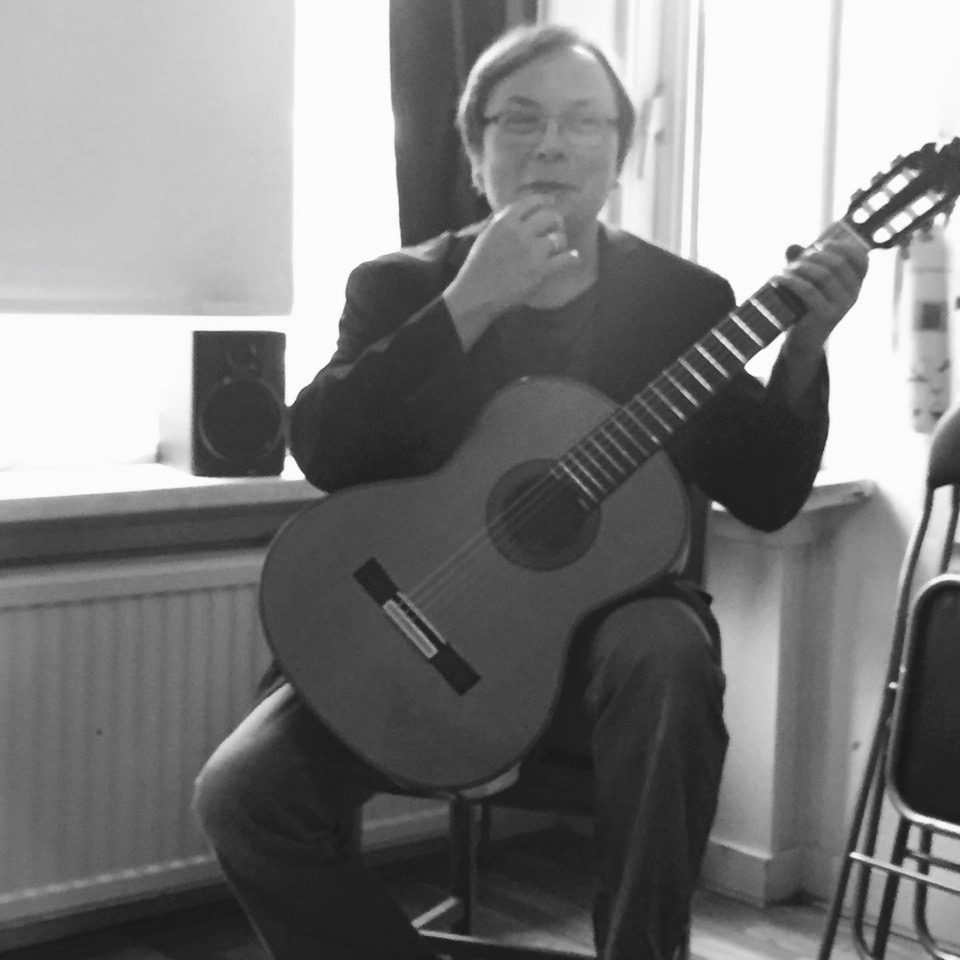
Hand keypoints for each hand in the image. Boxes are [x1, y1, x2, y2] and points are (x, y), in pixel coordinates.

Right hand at [443, 195, 580, 347]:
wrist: (477, 294)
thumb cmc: (478, 267)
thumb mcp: (487, 236)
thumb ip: (504, 223)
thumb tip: (521, 214)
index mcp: (504, 221)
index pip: (531, 202)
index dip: (544, 201)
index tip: (551, 203)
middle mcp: (520, 232)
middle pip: (550, 216)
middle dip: (555, 222)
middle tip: (555, 229)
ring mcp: (532, 251)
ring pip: (558, 237)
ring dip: (559, 242)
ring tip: (558, 249)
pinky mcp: (541, 270)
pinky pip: (566, 258)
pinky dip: (572, 258)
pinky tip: (573, 258)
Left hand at [777, 230, 869, 354]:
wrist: (803, 342)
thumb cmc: (806, 308)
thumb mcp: (809, 283)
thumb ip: (803, 263)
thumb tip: (791, 246)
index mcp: (855, 285)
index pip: (861, 259)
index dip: (843, 246)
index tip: (822, 244)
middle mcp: (853, 295)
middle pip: (837, 263)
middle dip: (814, 256)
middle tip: (796, 259)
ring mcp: (841, 306)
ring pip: (823, 275)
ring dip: (800, 267)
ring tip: (785, 269)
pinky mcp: (824, 316)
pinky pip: (808, 291)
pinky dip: (791, 281)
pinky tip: (777, 278)